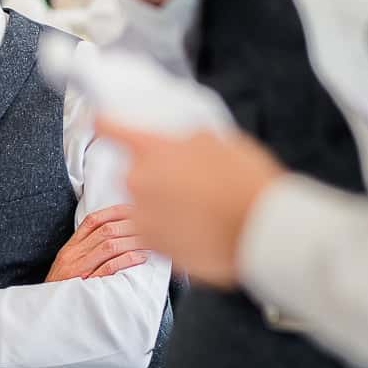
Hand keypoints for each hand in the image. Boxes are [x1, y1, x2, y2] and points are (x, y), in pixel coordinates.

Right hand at [46, 203, 150, 281]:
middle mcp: (73, 254)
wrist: (48, 311)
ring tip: (149, 241)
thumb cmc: (62, 290)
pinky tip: (140, 258)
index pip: (93, 220)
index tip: (133, 210)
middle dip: (130, 225)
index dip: (115, 212)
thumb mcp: (68, 266)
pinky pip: (109, 267)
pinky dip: (128, 260)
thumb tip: (111, 238)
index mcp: (70, 248)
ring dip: (133, 241)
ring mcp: (79, 269)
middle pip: (106, 230)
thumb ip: (85, 251)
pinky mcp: (86, 284)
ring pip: (110, 246)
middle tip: (149, 225)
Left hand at [93, 119, 283, 287]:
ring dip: (162, 203)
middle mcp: (139, 182)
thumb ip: (187, 138)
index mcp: (152, 149)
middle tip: (188, 179)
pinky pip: (153, 231)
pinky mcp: (154, 246)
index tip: (104, 121)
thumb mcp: (220, 140)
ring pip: (143, 203)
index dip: (107, 122)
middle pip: (133, 170)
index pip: (109, 127)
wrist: (263, 231)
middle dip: (155, 173)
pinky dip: (169, 229)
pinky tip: (197, 226)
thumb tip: (178, 139)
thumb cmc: (245, 182)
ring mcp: (144, 217)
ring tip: (198, 207)